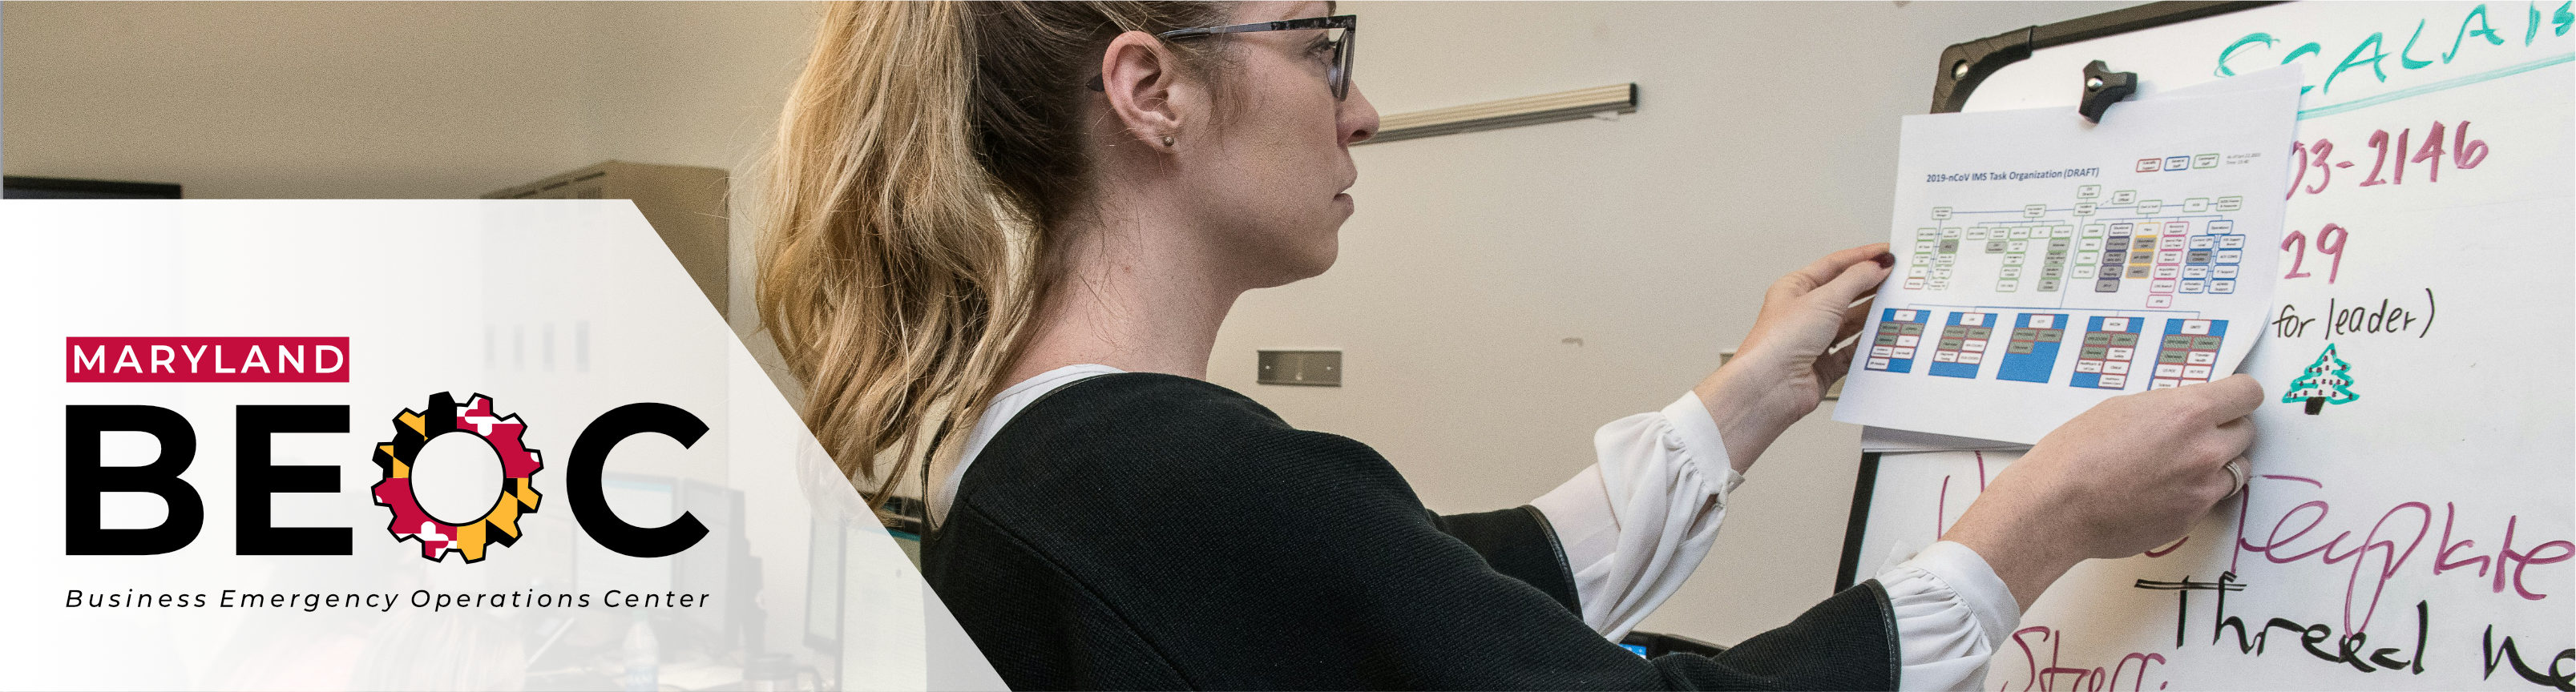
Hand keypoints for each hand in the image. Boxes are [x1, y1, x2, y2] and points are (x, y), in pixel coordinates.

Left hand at [1692, 243, 1891, 470]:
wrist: (1769, 387)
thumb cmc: (1779, 341)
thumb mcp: (1824, 300)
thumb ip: (1855, 280)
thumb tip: (1877, 266)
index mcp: (1795, 288)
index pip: (1834, 265)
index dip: (1862, 257)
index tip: (1888, 253)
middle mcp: (1804, 313)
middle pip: (1845, 293)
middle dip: (1872, 285)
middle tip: (1900, 279)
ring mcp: (1814, 340)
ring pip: (1851, 323)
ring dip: (1873, 315)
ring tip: (1897, 305)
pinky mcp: (1824, 365)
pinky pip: (1852, 351)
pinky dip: (1867, 344)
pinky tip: (1883, 336)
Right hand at [1943, 374, 2264, 609]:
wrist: (2057, 507)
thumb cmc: (2076, 455)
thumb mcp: (2122, 408)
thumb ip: (2168, 408)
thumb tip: (2189, 413)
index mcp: (2189, 412)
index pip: (2247, 394)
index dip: (2237, 396)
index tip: (2230, 400)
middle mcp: (2205, 450)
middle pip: (2247, 432)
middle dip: (2225, 430)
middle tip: (2195, 434)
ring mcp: (2202, 489)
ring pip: (2237, 469)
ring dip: (2217, 464)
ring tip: (2178, 465)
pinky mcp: (2192, 519)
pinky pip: (2211, 499)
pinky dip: (2194, 492)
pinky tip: (2160, 490)